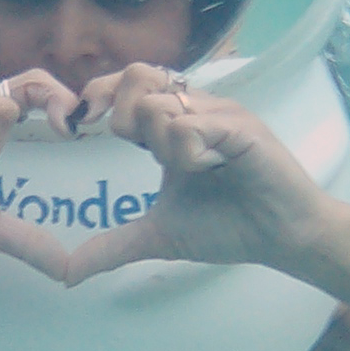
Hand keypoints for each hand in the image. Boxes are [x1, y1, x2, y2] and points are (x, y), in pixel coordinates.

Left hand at [64, 63, 333, 283]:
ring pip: (158, 103)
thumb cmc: (230, 226)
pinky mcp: (240, 126)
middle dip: (124, 116)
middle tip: (144, 154)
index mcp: (173, 123)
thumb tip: (66, 275)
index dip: (99, 96)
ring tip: (194, 169)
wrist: (283, 238)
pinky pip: (190, 126)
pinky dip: (189, 154)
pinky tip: (212, 170)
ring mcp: (218, 113)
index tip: (80, 126)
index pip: (126, 82)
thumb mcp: (158, 236)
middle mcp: (195, 107)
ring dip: (162, 145)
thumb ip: (112, 246)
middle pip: (136, 75)